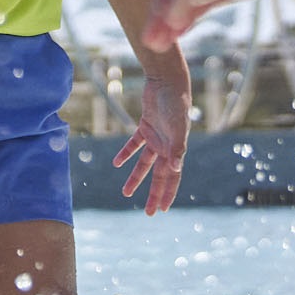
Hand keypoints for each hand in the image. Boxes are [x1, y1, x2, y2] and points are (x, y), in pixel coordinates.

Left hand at [112, 71, 188, 214]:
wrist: (167, 82)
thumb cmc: (175, 103)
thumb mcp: (178, 128)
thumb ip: (177, 149)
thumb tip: (175, 169)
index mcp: (175, 150)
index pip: (172, 178)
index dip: (167, 194)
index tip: (162, 210)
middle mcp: (166, 146)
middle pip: (158, 175)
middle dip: (153, 194)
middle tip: (149, 213)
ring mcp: (156, 137)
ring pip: (144, 163)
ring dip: (135, 177)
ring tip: (126, 192)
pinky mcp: (145, 126)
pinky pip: (134, 144)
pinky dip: (126, 154)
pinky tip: (117, 163)